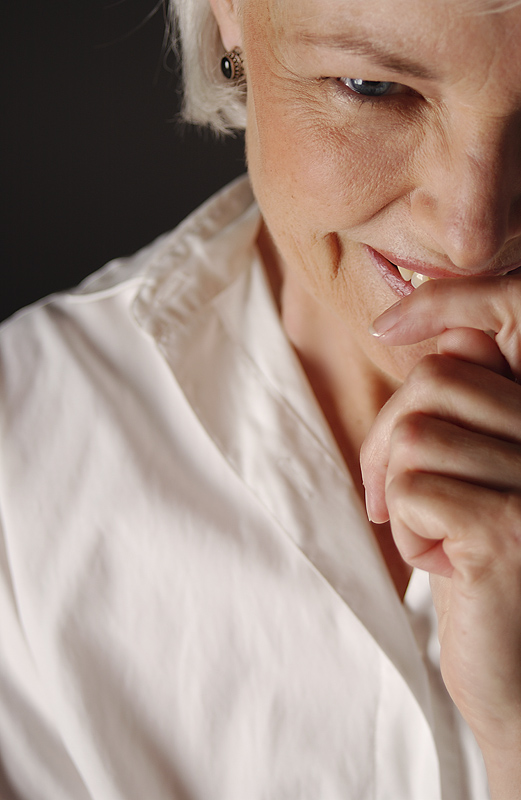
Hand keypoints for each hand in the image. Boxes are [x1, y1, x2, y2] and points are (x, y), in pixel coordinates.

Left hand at [361, 275, 520, 792]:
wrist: (512, 674)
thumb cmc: (480, 568)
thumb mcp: (468, 474)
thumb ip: (457, 408)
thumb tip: (439, 329)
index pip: (461, 354)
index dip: (409, 404)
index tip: (398, 462)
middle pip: (431, 386)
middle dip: (389, 445)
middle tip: (395, 505)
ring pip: (415, 438)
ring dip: (402, 495)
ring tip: (436, 539)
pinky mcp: (508, 531)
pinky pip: (411, 490)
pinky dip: (407, 531)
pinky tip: (444, 566)